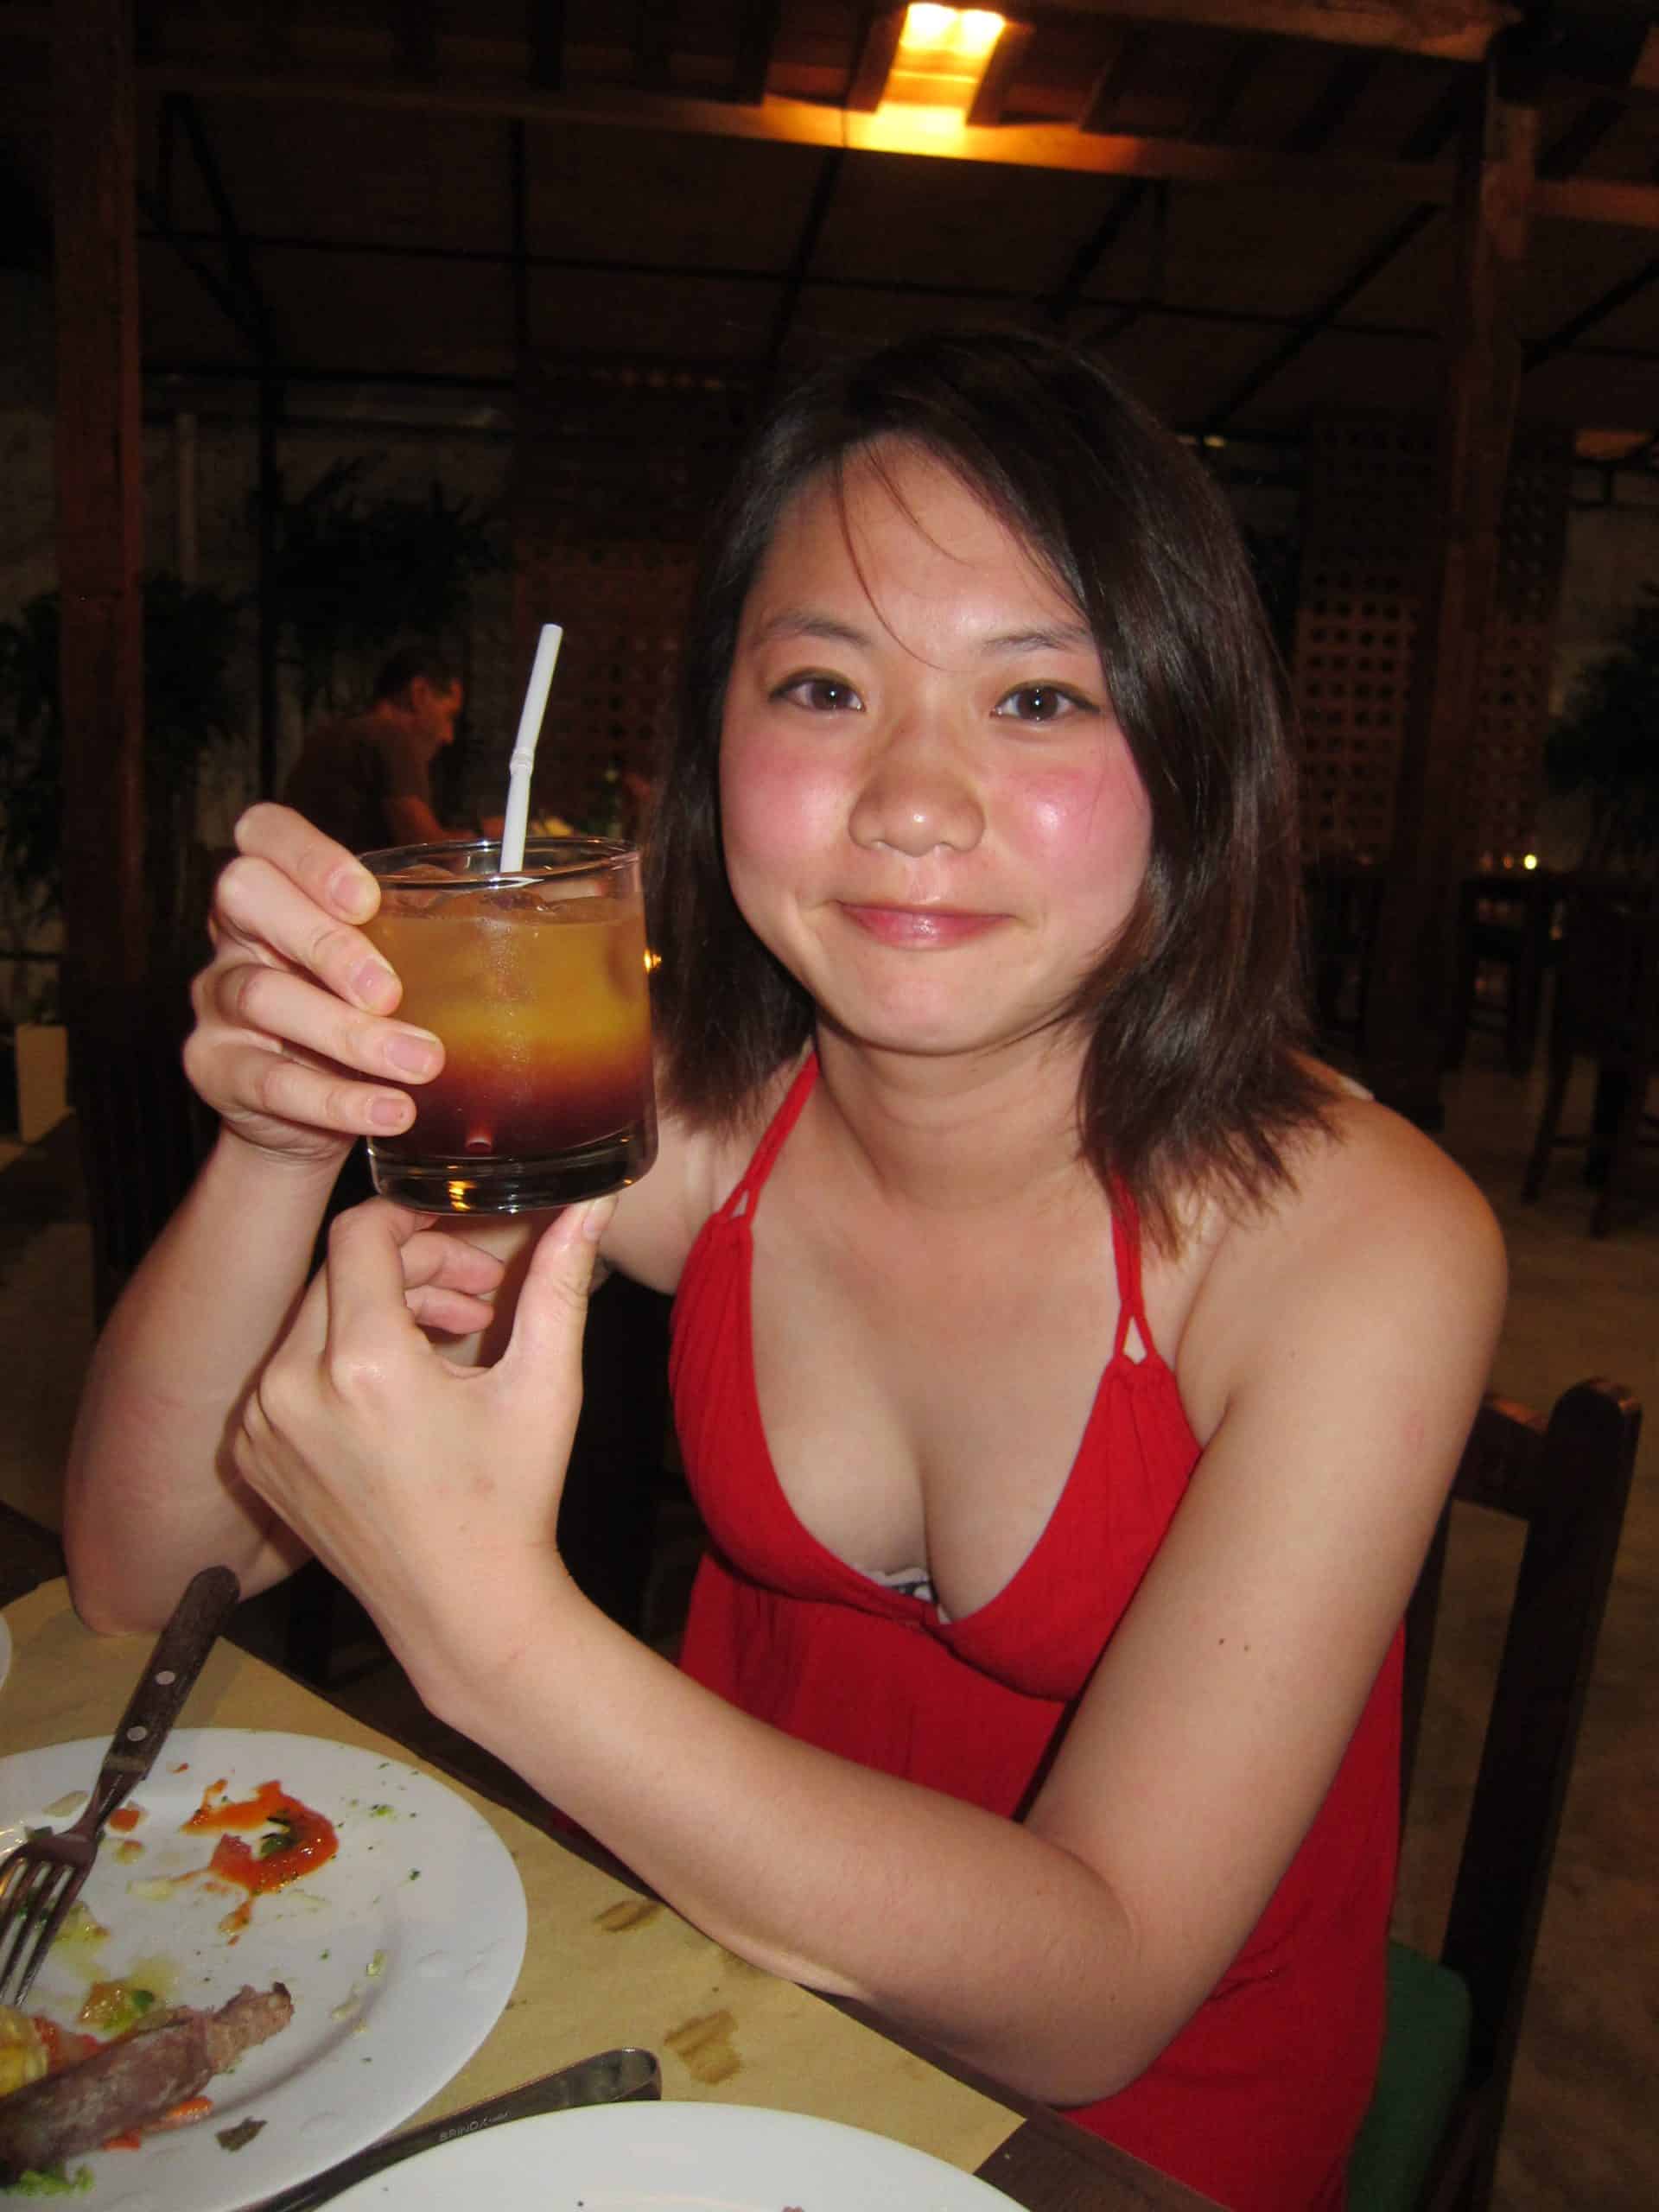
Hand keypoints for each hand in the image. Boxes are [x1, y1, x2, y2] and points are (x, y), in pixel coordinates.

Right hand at [185, 804, 443, 1165]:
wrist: (303, 1118)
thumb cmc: (353, 1018)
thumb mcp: (382, 967)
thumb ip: (416, 937)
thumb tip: (513, 923)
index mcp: (276, 892)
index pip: (264, 833)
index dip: (308, 855)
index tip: (367, 899)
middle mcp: (236, 935)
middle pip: (247, 896)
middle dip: (327, 941)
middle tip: (391, 992)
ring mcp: (216, 1002)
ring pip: (263, 996)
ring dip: (350, 1033)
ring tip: (421, 1063)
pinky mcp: (216, 1069)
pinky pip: (271, 1081)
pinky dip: (338, 1099)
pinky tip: (390, 1109)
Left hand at [232, 1194, 616, 1692]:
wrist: (461, 1608)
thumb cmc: (510, 1499)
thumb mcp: (544, 1385)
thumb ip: (559, 1282)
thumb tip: (593, 1201)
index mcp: (364, 1364)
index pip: (360, 1235)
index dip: (410, 1222)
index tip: (453, 1239)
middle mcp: (294, 1388)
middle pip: (338, 1273)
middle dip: (409, 1272)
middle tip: (476, 1301)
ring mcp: (264, 1425)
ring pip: (312, 1319)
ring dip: (375, 1315)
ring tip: (447, 1348)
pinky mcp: (252, 1453)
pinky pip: (287, 1371)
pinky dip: (336, 1363)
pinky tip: (398, 1396)